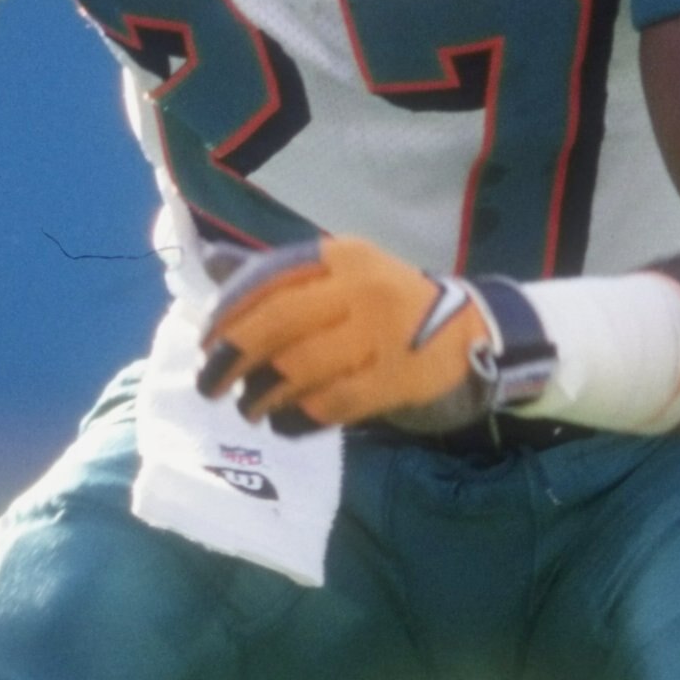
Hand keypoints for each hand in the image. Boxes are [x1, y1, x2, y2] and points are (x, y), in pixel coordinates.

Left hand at [196, 236, 492, 433]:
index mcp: (341, 256)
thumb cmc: (390, 307)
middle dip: (232, 356)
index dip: (228, 312)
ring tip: (249, 408)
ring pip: (298, 367)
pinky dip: (298, 418)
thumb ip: (281, 276)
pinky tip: (285, 424)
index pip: (268, 277)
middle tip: (209, 384)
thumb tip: (210, 263)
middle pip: (277, 322)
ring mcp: (382, 333)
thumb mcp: (342, 277)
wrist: (475, 334)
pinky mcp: (397, 379)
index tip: (204, 342)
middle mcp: (360, 287)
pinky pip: (331, 403)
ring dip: (261, 394)